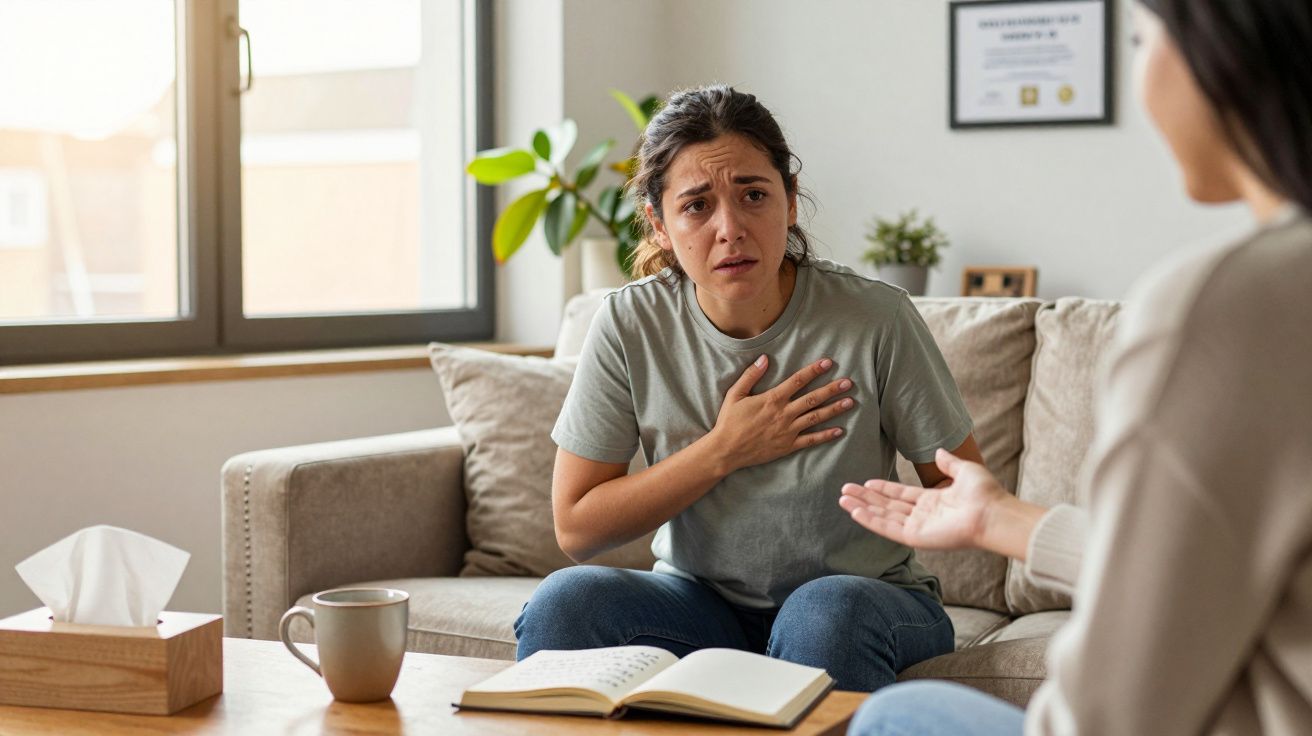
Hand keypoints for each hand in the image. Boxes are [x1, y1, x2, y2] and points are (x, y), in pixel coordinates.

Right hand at [708, 355, 855, 473]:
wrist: (726, 450)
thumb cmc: (729, 421)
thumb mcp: (735, 394)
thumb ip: (751, 375)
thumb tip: (764, 358)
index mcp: (772, 399)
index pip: (797, 381)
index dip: (814, 370)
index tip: (828, 362)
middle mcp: (784, 414)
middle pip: (813, 398)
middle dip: (832, 389)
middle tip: (849, 382)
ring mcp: (788, 431)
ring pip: (816, 417)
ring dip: (834, 409)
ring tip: (850, 402)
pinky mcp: (788, 446)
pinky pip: (811, 440)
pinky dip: (826, 436)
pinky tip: (840, 430)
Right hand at [839, 448, 1009, 551]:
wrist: (992, 513)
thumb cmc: (984, 494)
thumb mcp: (965, 471)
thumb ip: (949, 463)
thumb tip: (938, 452)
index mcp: (933, 502)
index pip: (901, 495)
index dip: (882, 489)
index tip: (865, 483)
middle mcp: (923, 515)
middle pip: (887, 506)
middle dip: (865, 498)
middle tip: (844, 490)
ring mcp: (918, 527)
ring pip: (883, 517)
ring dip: (862, 508)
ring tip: (842, 499)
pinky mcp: (916, 538)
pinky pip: (888, 529)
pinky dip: (870, 521)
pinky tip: (855, 511)